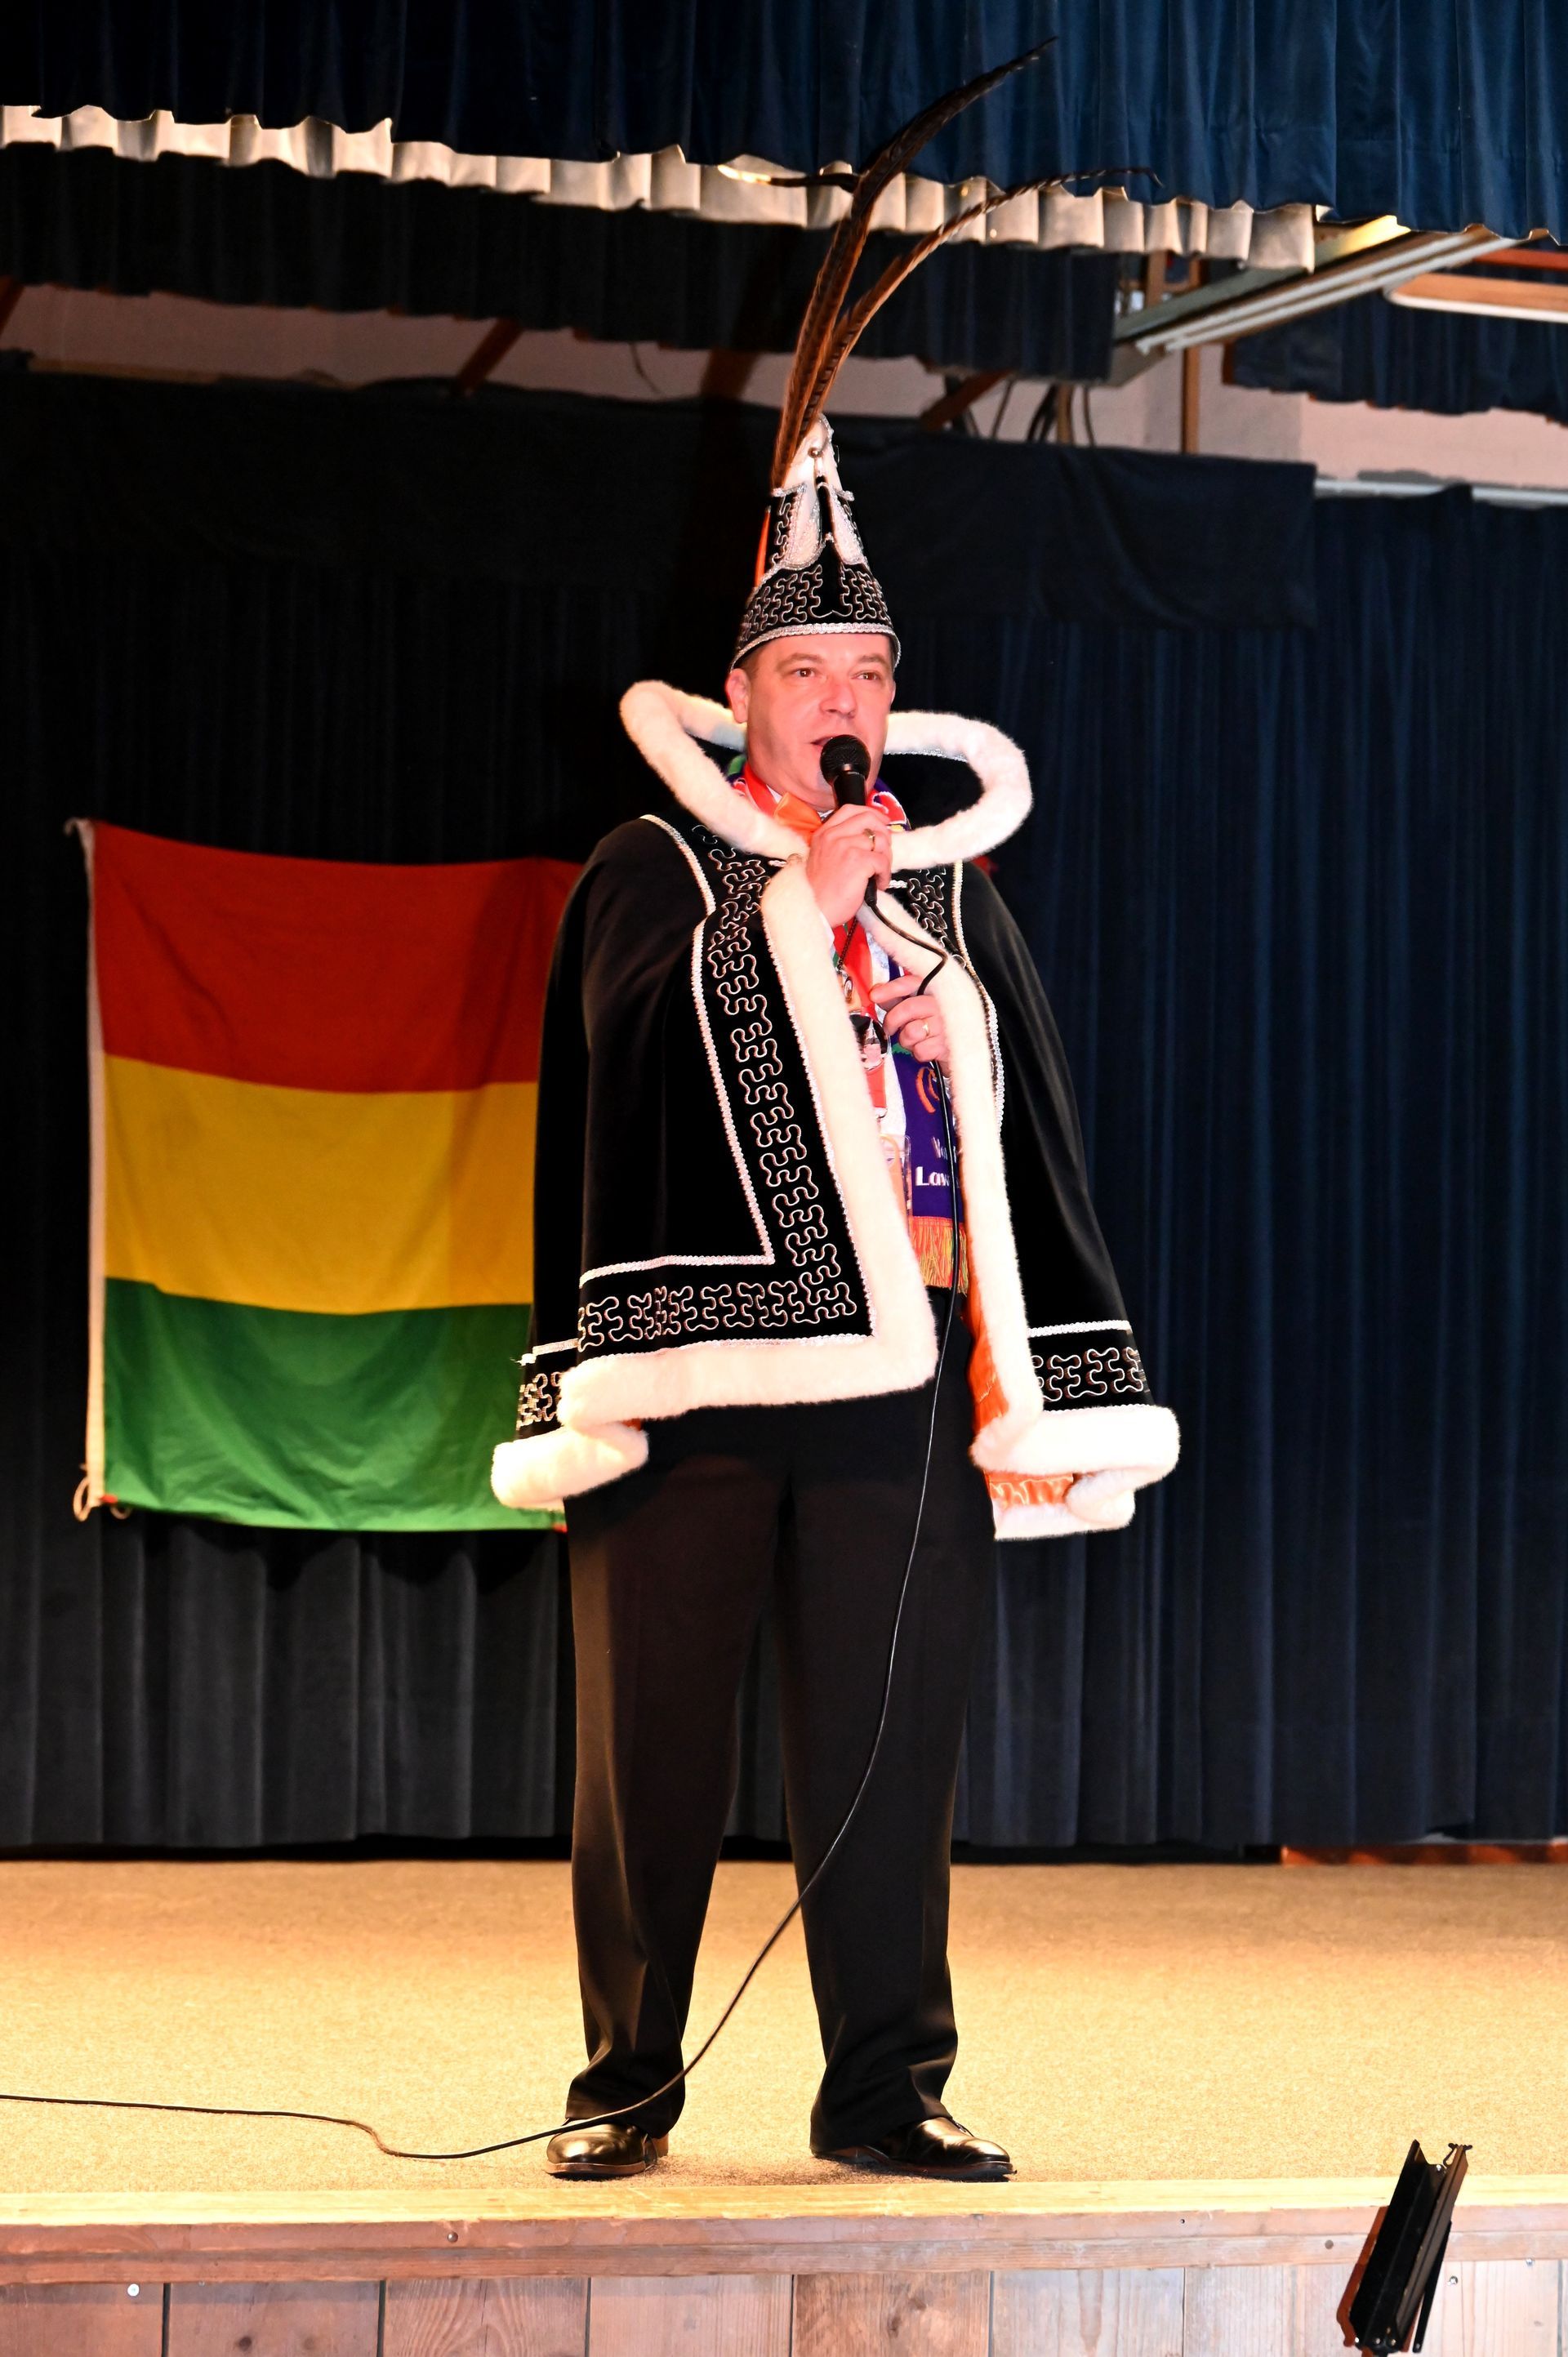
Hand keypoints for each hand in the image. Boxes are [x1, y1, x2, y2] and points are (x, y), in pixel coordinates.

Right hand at [804, 802, 892, 924]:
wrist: (814, 909)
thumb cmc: (820, 891)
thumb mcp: (823, 858)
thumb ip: (840, 844)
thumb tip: (869, 840)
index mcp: (824, 833)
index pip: (851, 810)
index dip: (871, 814)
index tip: (881, 822)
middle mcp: (834, 836)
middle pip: (869, 819)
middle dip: (884, 833)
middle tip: (885, 850)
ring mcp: (846, 846)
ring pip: (880, 841)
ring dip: (886, 859)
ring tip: (879, 873)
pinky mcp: (858, 861)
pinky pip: (883, 861)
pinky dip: (885, 874)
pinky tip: (878, 884)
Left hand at [872, 972, 947, 1066]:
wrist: (962, 1049)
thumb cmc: (933, 1027)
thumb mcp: (916, 1010)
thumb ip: (897, 1000)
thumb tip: (876, 993)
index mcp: (934, 991)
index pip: (910, 983)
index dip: (891, 988)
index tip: (874, 995)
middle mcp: (942, 1004)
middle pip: (908, 1007)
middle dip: (892, 1020)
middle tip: (890, 1029)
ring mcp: (946, 1025)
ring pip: (912, 1031)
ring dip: (906, 1040)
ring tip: (916, 1039)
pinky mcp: (947, 1045)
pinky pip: (920, 1050)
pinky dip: (918, 1052)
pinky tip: (927, 1048)